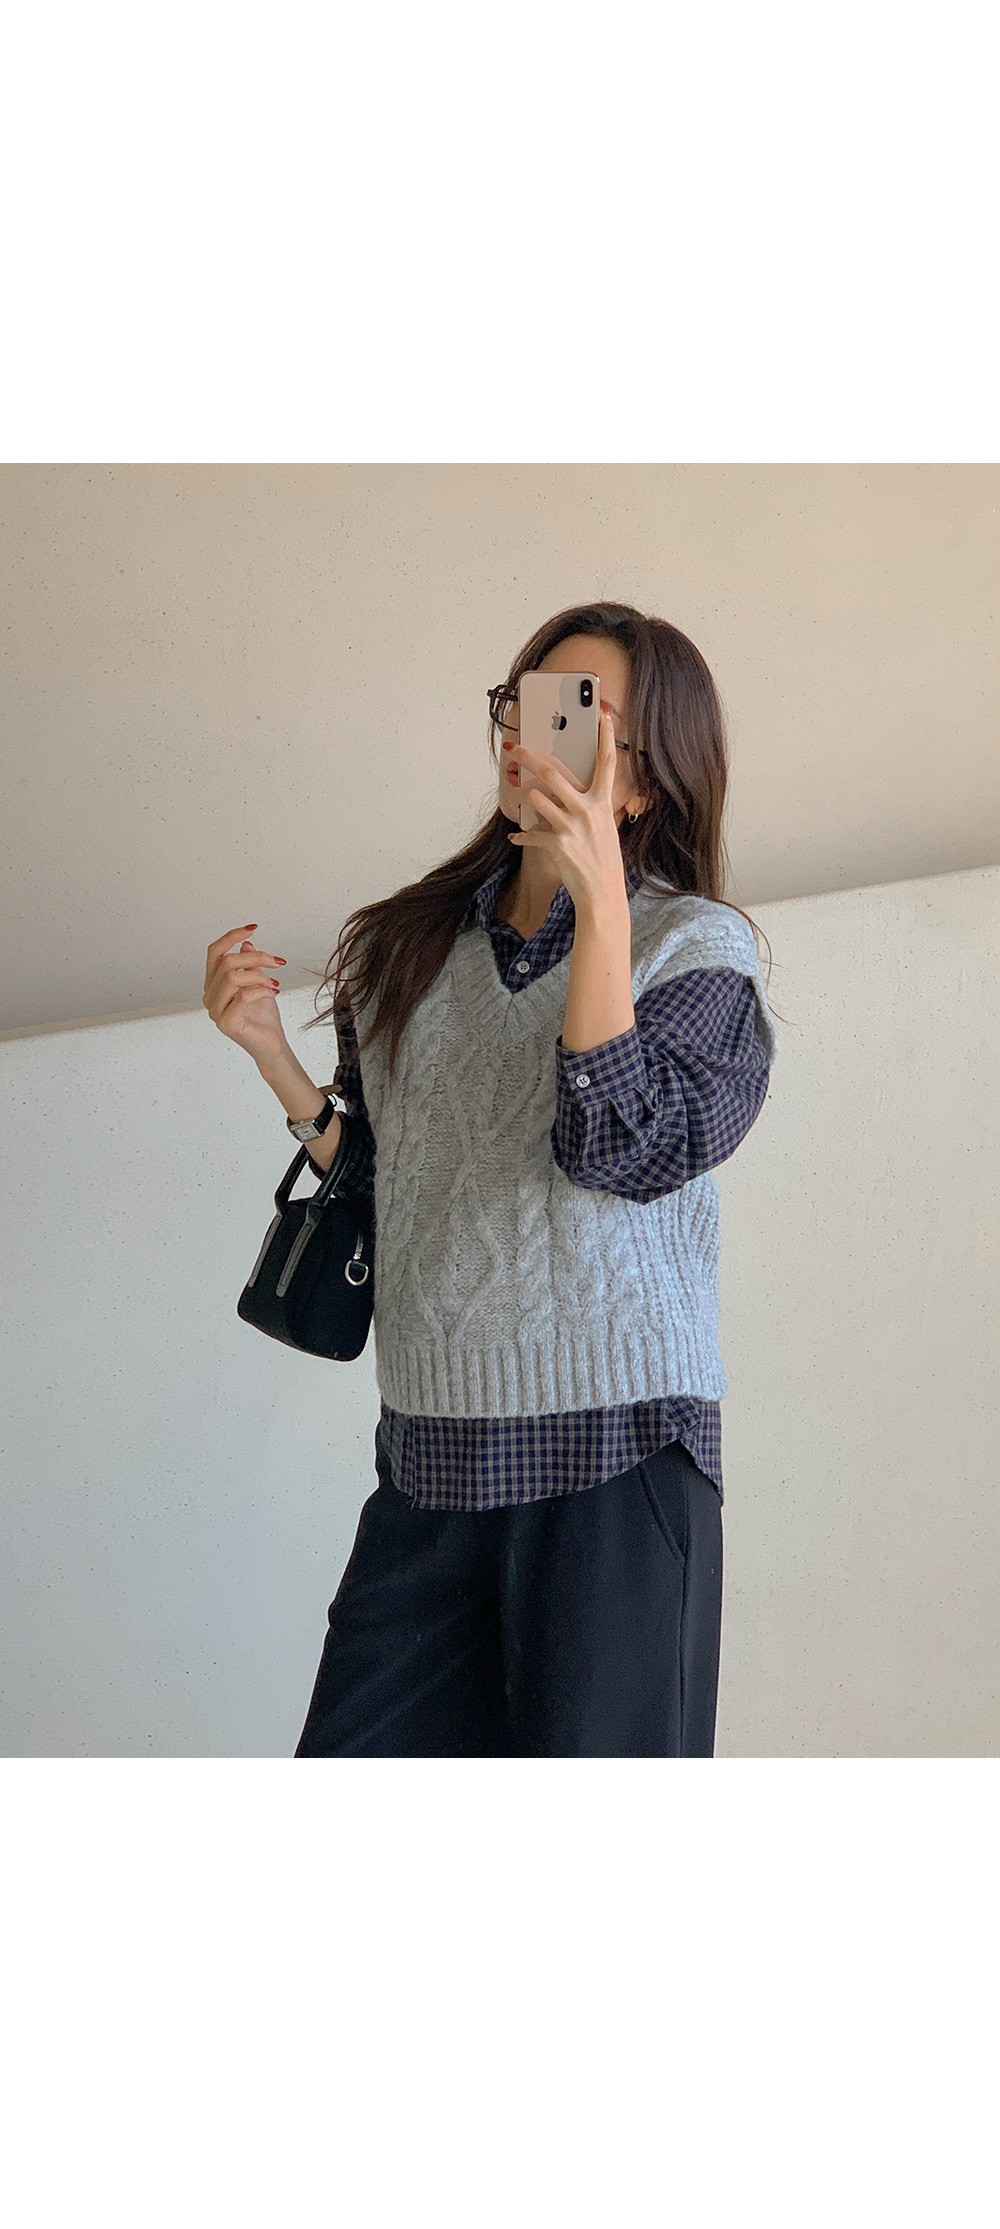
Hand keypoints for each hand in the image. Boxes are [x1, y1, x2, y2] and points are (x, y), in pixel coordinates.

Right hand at [202, 923, 288, 1067]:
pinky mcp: (226, 1023)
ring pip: (232, 977)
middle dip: (256, 958)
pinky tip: (273, 993)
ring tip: (274, 984)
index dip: (232, 936)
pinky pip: (242, 996)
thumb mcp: (258, 982)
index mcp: (213, 983)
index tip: (253, 928)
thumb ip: (249, 964)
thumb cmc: (263, 1016)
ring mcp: (215, 1010)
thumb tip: (246, 944)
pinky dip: (262, 990)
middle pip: (226, 962)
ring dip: (259, 976)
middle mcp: (209, 995)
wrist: (271, 1044)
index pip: (215, 952)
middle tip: (277, 963)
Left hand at [505, 709, 628, 913]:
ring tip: (519, 795)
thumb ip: (588, 807)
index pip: (607, 762)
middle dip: (529, 757)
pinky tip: (517, 836)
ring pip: (536, 797)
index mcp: (603, 802)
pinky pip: (530, 833)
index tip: (601, 713)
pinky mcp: (557, 844)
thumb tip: (561, 792)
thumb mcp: (603, 828)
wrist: (602, 893)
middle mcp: (588, 810)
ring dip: (523, 795)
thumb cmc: (602, 860)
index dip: (604, 736)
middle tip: (514, 747)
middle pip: (553, 773)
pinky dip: (521, 835)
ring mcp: (572, 827)